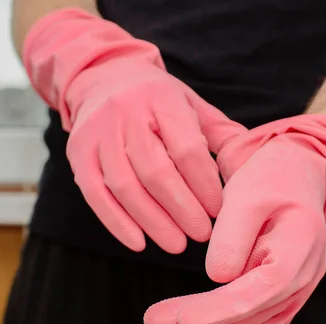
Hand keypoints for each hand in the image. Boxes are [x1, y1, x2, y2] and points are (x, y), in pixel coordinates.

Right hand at [23, 9, 244, 252]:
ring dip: (153, 223)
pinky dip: (117, 223)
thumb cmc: (156, 98)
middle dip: (183, 210)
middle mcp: (125, 111)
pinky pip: (95, 194)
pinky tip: (139, 242)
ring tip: (177, 244)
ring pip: (125, 187)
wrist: (104, 76)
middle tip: (202, 234)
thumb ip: (218, 134)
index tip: (218, 210)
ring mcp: (97, 132)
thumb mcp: (190, 103)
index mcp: (161, 97)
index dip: (204, 186)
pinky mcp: (77, 152)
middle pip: (155, 172)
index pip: (187, 149)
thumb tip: (247, 171)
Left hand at [144, 115, 325, 323]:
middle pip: (252, 318)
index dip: (220, 311)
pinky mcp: (277, 297)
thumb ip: (232, 236)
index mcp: (300, 248)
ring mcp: (294, 292)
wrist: (294, 179)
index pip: (261, 291)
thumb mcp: (247, 194)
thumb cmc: (270, 180)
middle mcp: (303, 278)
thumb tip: (216, 278)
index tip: (179, 318)